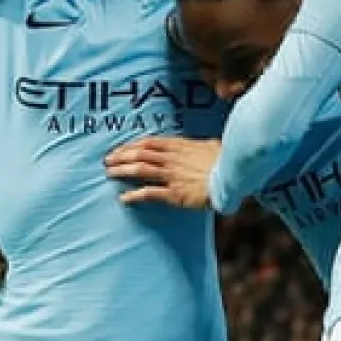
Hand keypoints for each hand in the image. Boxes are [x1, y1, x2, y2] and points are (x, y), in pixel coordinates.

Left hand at [104, 137, 219, 209]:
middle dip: (121, 156)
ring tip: (110, 173)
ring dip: (122, 171)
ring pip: (140, 169)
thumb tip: (200, 145)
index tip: (121, 148)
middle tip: (108, 160)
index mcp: (180, 145)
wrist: (232, 178)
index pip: (149, 142)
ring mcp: (172, 175)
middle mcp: (172, 158)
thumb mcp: (211, 146)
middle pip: (140, 154)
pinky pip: (149, 193)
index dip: (132, 145)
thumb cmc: (226, 161)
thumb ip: (199, 146)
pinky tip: (123, 198)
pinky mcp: (174, 193)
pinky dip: (134, 195)